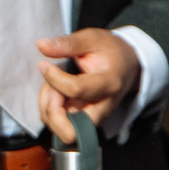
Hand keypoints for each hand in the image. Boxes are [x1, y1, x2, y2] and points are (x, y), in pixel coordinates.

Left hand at [37, 29, 145, 143]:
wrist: (127, 65)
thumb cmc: (109, 51)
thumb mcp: (93, 39)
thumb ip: (68, 43)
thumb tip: (41, 45)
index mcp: (109, 83)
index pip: (76, 89)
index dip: (54, 78)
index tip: (45, 64)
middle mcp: (103, 107)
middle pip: (71, 131)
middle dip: (52, 110)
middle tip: (52, 88)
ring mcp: (95, 118)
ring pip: (60, 129)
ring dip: (48, 108)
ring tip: (54, 86)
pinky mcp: (86, 123)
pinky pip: (59, 125)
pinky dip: (50, 111)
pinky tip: (57, 93)